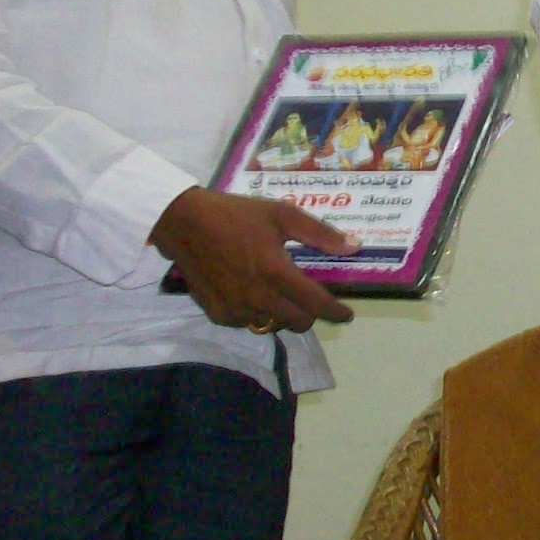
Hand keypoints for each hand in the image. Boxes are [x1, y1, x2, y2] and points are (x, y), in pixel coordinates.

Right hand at [150, 186, 356, 331]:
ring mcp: (236, 309)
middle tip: (308, 297)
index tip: (346, 314)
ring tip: (279, 294)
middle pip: (297, 322)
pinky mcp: (218, 314)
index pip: (316, 303)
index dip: (336, 312)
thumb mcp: (282, 214)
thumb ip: (320, 233)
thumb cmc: (236, 215)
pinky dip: (256, 314)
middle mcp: (258, 297)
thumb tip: (354, 246)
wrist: (184, 223)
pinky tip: (253, 294)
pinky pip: (247, 323)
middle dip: (309, 313)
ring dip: (282, 315)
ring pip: (272, 325)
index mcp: (276, 272)